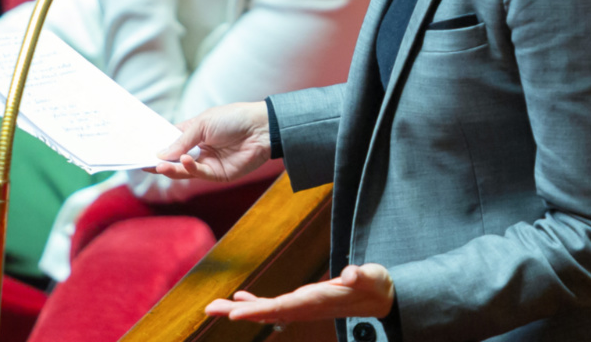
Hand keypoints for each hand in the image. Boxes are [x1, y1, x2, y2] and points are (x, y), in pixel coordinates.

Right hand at [149, 101, 271, 181]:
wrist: (262, 127)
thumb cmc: (233, 118)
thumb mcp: (203, 124)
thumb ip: (182, 140)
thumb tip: (159, 155)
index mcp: (192, 135)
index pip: (169, 143)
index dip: (155, 147)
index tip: (138, 150)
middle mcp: (198, 150)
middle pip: (174, 160)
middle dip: (159, 162)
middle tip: (144, 163)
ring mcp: (207, 164)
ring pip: (184, 171)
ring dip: (171, 169)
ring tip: (159, 165)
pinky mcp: (219, 174)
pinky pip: (200, 174)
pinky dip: (190, 169)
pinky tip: (186, 160)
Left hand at [205, 264, 395, 323]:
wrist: (381, 298)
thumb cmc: (376, 285)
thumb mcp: (371, 277)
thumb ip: (360, 276)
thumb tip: (350, 274)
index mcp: (317, 301)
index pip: (282, 308)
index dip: (257, 311)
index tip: (235, 315)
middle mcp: (305, 307)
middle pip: (266, 312)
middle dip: (237, 312)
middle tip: (209, 309)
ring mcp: (302, 308)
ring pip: (265, 311)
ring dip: (239, 310)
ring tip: (214, 307)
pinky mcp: (303, 303)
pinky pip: (273, 306)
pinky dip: (254, 303)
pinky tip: (238, 299)